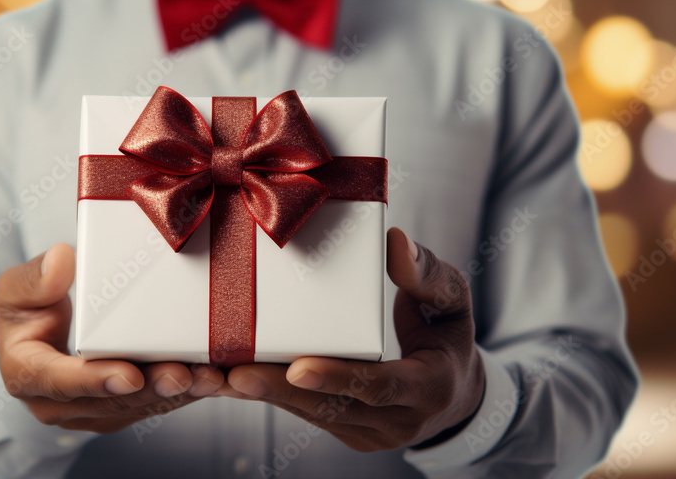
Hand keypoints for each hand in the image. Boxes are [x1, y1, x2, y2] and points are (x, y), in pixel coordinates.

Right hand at [0, 243, 224, 432]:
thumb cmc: (28, 312)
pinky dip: (193, 390)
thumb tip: (63, 260)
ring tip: (213, 378)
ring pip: (144, 405)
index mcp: (27, 376)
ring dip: (182, 393)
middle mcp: (64, 405)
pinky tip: (222, 379)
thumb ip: (34, 279)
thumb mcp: (16, 289)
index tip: (129, 374)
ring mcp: (99, 411)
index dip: (96, 381)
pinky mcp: (128, 408)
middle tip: (184, 374)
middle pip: (113, 401)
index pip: (60, 382)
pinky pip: (162, 402)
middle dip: (152, 388)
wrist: (39, 339)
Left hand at [221, 227, 483, 450]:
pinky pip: (306, 414)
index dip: (338, 376)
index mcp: (428, 387)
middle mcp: (398, 420)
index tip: (298, 367)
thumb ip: (428, 273)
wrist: (455, 391)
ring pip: (311, 415)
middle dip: (280, 391)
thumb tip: (393, 242)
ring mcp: (370, 433)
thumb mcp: (452, 299)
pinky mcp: (347, 432)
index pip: (379, 385)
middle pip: (332, 407)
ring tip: (219, 376)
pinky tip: (233, 378)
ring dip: (266, 396)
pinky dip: (272, 395)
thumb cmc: (449, 333)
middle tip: (235, 374)